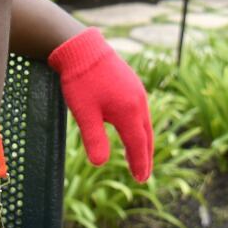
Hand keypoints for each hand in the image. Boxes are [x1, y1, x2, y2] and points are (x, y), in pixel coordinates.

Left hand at [49, 28, 153, 181]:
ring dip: (143, 141)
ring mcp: (137, 91)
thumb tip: (99, 164)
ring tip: (138, 156)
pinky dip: (139, 126)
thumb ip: (94, 139)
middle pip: (146, 136)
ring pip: (144, 122)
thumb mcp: (84, 113)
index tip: (141, 179)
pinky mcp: (132, 83)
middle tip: (143, 174)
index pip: (138, 145)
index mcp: (129, 112)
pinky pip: (140, 111)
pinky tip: (131, 128)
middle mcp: (138, 102)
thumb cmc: (81, 80)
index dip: (139, 164)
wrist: (82, 47)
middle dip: (144, 156)